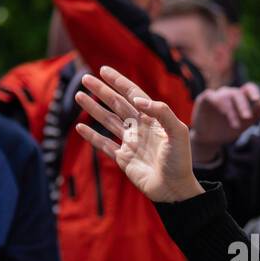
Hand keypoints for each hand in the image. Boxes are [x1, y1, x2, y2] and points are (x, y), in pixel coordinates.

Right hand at [73, 65, 204, 202]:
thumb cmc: (180, 161)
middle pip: (117, 104)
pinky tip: (80, 127)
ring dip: (93, 109)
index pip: (133, 94)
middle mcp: (140, 128)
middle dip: (101, 91)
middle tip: (84, 78)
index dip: (119, 82)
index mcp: (154, 119)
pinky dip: (92, 136)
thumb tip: (137, 99)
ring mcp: (130, 143)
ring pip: (108, 121)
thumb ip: (161, 111)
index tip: (104, 70)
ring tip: (79, 96)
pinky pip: (104, 145)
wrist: (175, 189)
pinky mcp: (123, 159)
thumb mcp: (178, 132)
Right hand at [189, 84, 259, 160]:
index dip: (253, 91)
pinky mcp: (204, 98)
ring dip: (232, 110)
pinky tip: (223, 113)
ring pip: (225, 96)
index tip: (257, 99)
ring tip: (236, 125)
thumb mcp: (244, 124)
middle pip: (237, 93)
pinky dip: (218, 103)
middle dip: (243, 105)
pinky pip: (211, 96)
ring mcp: (216, 95)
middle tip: (247, 117)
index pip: (248, 88)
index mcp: (239, 98)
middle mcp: (228, 94)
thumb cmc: (228, 130)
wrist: (210, 140)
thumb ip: (255, 113)